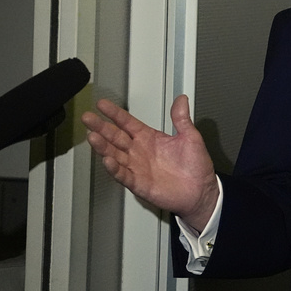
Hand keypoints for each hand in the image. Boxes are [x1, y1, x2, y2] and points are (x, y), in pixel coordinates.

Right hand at [81, 95, 219, 231]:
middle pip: (116, 137)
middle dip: (101, 127)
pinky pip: (123, 175)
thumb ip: (182, 119)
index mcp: (150, 138)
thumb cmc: (196, 166)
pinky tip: (108, 160)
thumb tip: (181, 99)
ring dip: (103, 146)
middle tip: (88, 118)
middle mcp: (140, 152)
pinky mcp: (139, 183)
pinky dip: (115, 169)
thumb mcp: (191, 137)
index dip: (115, 114)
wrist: (201, 191)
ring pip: (115, 154)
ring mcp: (137, 167)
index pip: (128, 123)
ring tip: (93, 137)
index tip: (102, 105)